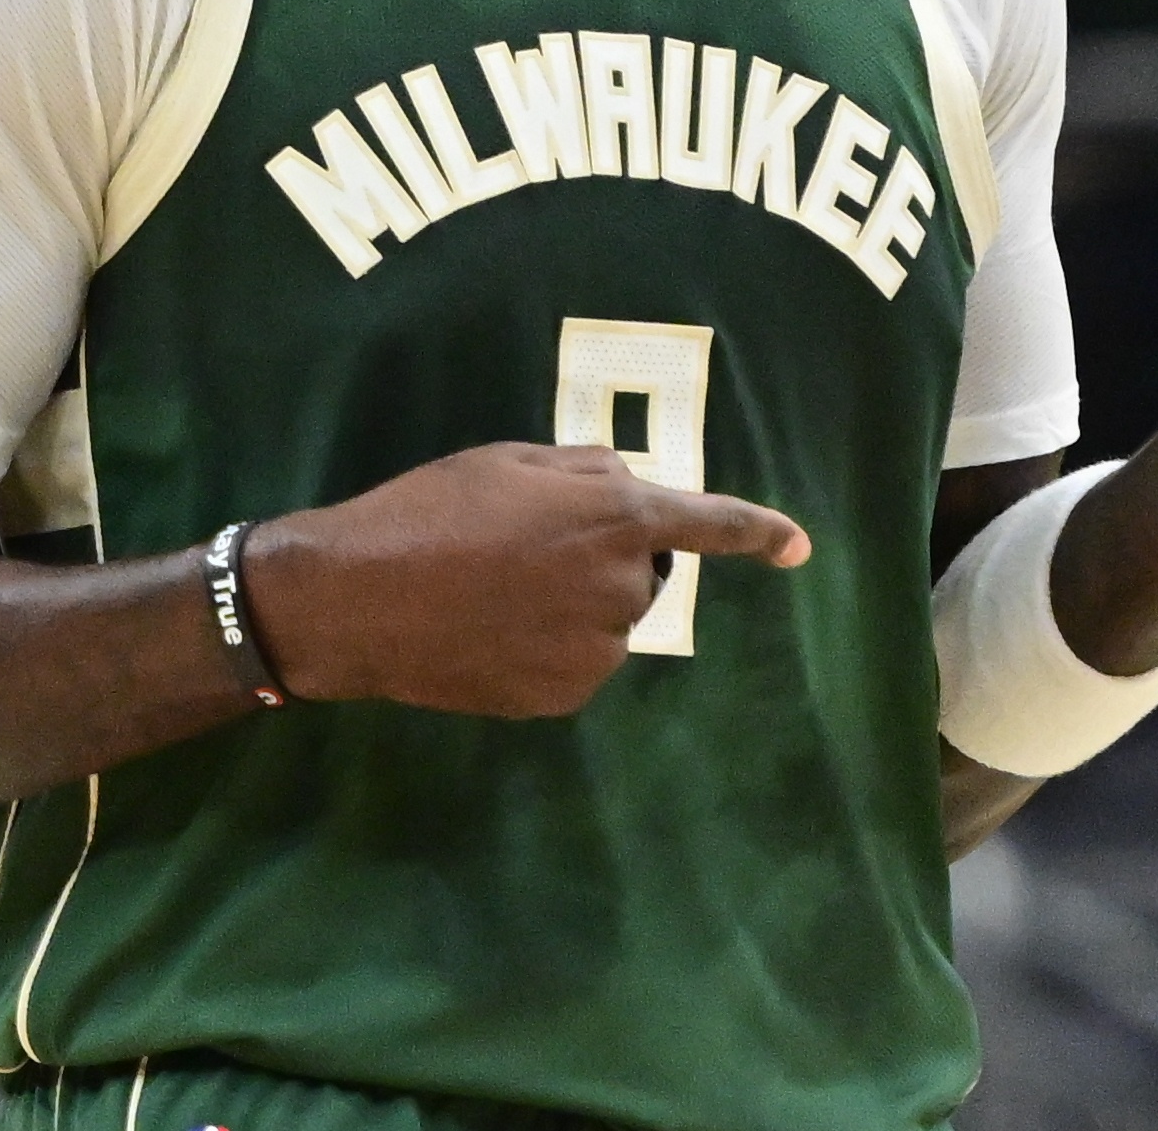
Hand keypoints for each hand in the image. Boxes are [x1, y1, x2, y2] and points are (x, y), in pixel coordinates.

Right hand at [248, 444, 807, 716]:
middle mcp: (620, 586)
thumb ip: (585, 471)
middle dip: (607, 557)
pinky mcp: (563, 695)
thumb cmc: (429, 510)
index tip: (799, 547)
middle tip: (529, 547)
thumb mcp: (509, 461)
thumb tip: (629, 486)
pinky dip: (550, 648)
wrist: (358, 599)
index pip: (710, 525)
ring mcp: (594, 650)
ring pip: (608, 622)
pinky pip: (577, 663)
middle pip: (643, 572)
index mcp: (614, 515)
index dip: (759, 534)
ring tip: (497, 591)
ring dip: (576, 605)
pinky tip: (492, 632)